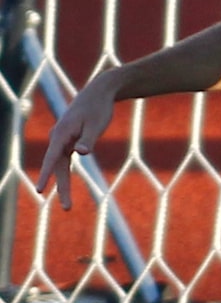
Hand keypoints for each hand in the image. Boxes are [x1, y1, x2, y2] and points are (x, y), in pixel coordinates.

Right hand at [36, 71, 120, 208]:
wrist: (98, 93)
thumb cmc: (99, 109)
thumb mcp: (96, 124)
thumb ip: (89, 139)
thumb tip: (81, 153)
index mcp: (62, 134)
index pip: (51, 158)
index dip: (45, 175)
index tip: (39, 189)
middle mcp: (57, 138)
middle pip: (57, 167)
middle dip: (61, 188)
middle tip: (67, 208)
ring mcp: (62, 140)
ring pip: (59, 166)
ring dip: (62, 184)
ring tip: (67, 205)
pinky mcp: (68, 141)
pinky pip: (63, 161)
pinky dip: (64, 174)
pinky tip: (64, 187)